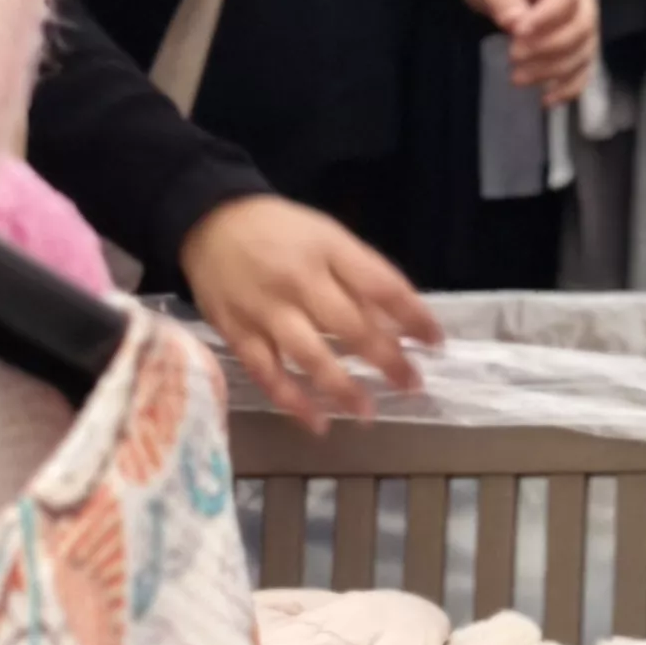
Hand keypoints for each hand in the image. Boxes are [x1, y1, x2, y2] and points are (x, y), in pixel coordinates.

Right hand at [183, 196, 439, 427]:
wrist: (210, 222)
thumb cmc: (281, 231)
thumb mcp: (329, 236)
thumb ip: (361, 273)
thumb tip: (400, 317)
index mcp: (329, 251)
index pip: (382, 286)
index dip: (413, 317)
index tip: (436, 343)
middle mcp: (300, 283)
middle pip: (351, 326)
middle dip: (387, 359)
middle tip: (412, 386)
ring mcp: (266, 311)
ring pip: (309, 355)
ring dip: (342, 388)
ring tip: (367, 413)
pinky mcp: (237, 333)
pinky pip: (266, 372)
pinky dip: (291, 399)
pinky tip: (316, 422)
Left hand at [461, 0, 597, 106]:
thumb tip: (516, 24)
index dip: (546, 19)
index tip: (516, 33)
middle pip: (582, 27)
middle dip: (549, 48)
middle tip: (513, 56)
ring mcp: (582, 22)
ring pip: (584, 51)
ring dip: (555, 70)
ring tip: (517, 78)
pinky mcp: (576, 44)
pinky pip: (583, 68)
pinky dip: (570, 87)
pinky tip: (547, 100)